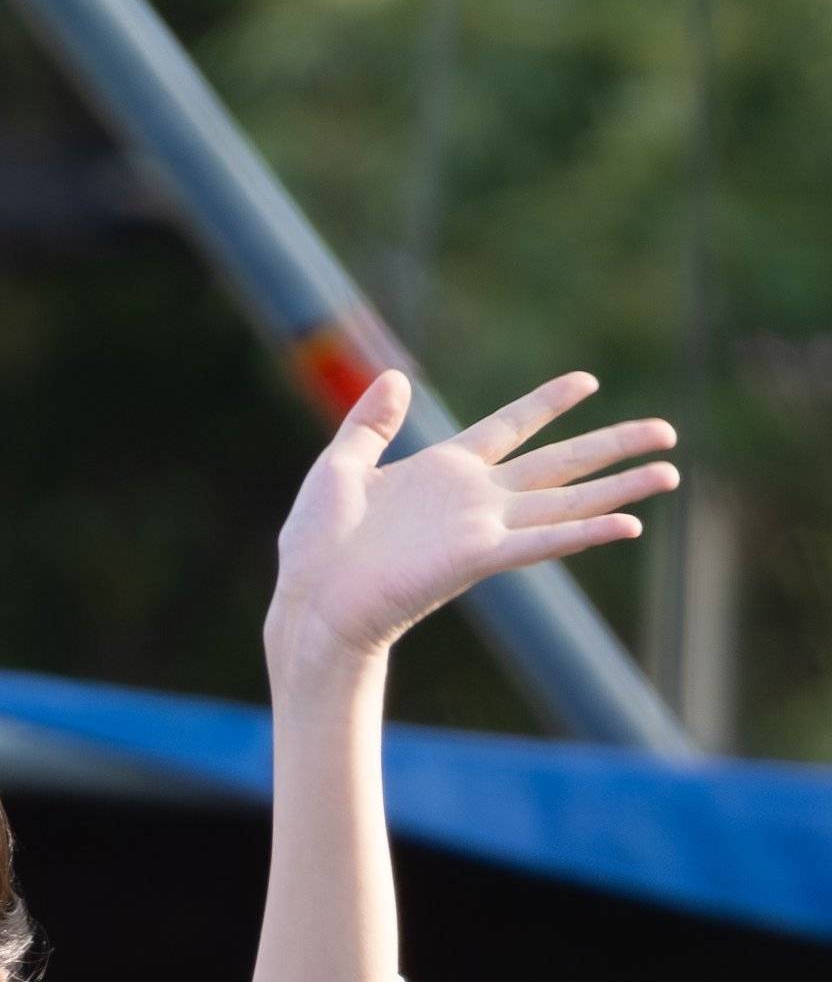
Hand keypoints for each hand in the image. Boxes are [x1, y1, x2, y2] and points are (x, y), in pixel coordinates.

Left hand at [266, 368, 677, 685]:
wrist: (311, 605)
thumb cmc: (316, 548)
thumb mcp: (339, 466)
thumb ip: (370, 423)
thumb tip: (397, 376)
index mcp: (443, 471)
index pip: (510, 427)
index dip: (548, 403)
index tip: (588, 381)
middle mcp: (474, 500)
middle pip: (560, 464)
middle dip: (614, 446)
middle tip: (667, 432)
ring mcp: (481, 530)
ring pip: (568, 503)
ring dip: (620, 489)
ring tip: (671, 473)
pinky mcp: (477, 560)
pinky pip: (542, 543)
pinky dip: (585, 534)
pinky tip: (629, 526)